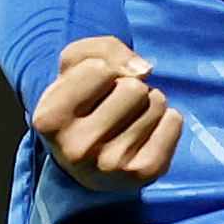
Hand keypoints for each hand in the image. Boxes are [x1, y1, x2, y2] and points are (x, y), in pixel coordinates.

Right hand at [31, 36, 182, 193]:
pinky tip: (146, 133)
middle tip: (115, 106)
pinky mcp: (143, 173)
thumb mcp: (76, 65)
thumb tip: (143, 70)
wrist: (85, 162)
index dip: (104, 71)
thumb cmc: (81, 102)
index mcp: (50, 119)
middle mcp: (77, 148)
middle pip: (133, 88)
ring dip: (147, 103)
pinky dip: (167, 119)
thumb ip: (104, 49)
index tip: (94, 90)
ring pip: (156, 103)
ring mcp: (111, 166)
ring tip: (128, 120)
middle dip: (130, 87)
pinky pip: (174, 122)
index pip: (100, 69)